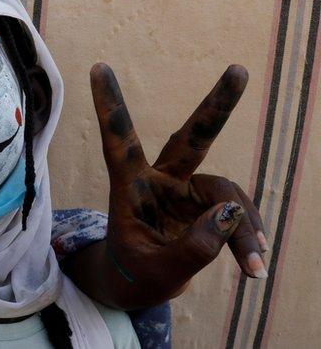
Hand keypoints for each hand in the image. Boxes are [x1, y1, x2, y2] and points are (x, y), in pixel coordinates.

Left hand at [90, 63, 266, 305]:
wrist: (138, 286)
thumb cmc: (135, 274)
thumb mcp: (158, 272)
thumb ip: (194, 248)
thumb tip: (232, 212)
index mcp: (128, 187)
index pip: (117, 142)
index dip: (110, 106)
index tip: (97, 66)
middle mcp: (159, 180)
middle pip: (191, 138)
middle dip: (217, 106)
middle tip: (239, 70)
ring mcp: (185, 190)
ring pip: (226, 195)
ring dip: (245, 229)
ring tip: (255, 267)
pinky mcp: (206, 204)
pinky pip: (236, 213)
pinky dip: (248, 235)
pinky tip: (255, 262)